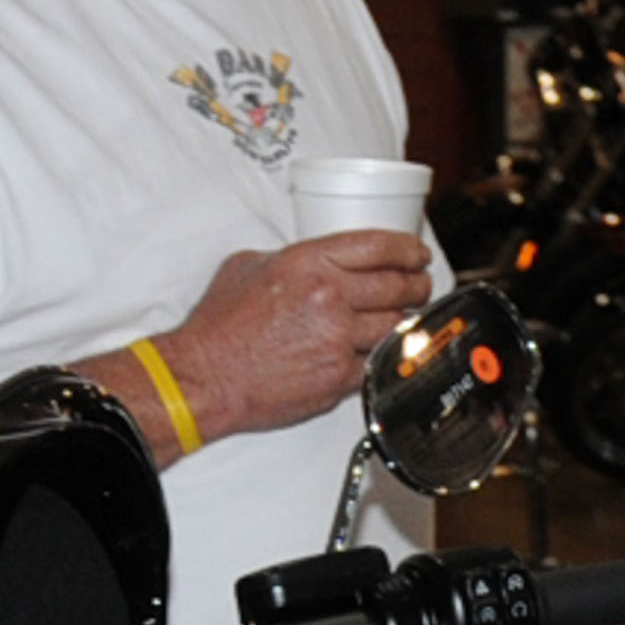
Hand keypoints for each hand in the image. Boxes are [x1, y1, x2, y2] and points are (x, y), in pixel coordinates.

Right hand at [149, 230, 431, 452]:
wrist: (204, 377)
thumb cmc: (219, 328)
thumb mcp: (248, 267)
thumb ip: (291, 259)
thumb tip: (315, 262)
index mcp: (308, 264)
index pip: (378, 247)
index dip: (407, 249)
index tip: (417, 254)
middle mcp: (328, 298)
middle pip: (396, 285)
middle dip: (416, 284)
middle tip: (420, 284)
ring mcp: (338, 339)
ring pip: (395, 324)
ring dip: (405, 319)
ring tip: (405, 316)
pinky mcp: (340, 376)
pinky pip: (377, 361)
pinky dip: (382, 354)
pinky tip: (380, 349)